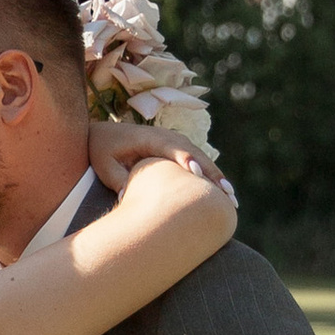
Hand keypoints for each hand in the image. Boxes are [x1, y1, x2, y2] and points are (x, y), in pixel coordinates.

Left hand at [88, 119, 235, 205]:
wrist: (103, 134)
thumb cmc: (102, 150)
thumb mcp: (104, 163)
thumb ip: (117, 178)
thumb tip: (131, 196)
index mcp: (150, 137)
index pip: (172, 147)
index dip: (185, 159)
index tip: (196, 173)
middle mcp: (168, 137)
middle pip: (195, 154)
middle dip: (211, 173)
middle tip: (226, 194)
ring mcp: (175, 143)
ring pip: (202, 159)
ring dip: (217, 178)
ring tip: (232, 200)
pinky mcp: (177, 152)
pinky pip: (199, 163)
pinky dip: (211, 178)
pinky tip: (223, 196)